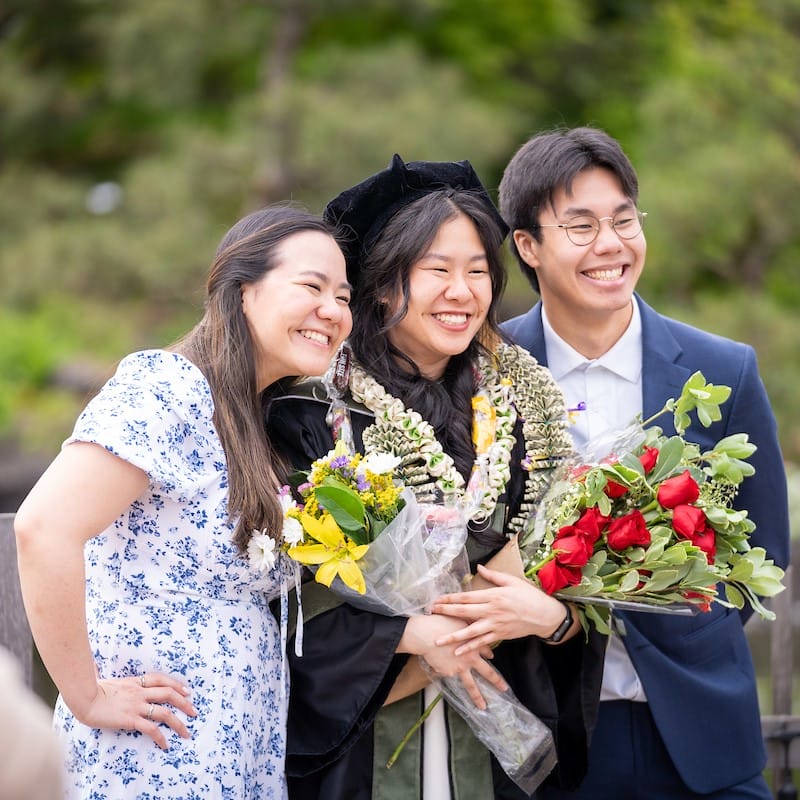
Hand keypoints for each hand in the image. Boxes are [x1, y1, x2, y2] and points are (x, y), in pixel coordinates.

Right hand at [75, 672, 197, 749]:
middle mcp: (140, 692)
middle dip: (184, 703)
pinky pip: (151, 728)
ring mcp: (136, 705)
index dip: (176, 684)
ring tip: (186, 732)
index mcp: (136, 682)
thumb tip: (124, 682)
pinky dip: (160, 737)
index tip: (186, 691)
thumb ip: (123, 684)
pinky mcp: (130, 719)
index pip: (161, 679)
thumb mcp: (113, 682)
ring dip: (178, 723)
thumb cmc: (93, 690)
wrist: (85, 698)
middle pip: (169, 693)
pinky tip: (165, 744)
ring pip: (164, 712)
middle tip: (194, 711)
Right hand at [400, 614, 507, 709]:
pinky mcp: (446, 673)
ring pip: (470, 685)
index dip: (489, 654)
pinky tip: (440, 662)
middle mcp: (469, 659)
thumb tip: (480, 637)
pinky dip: (446, 670)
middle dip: (497, 681)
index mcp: (474, 645)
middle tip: (504, 689)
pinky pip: (449, 673)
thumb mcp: (460, 622)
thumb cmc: (442, 623)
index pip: (487, 652)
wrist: (425, 635)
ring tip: (482, 706)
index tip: (492, 657)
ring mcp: (458, 668)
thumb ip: (472, 631)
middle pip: (487, 673)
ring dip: (477, 697)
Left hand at [430, 564, 570, 653]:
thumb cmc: (529, 596)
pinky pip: (482, 642)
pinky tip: (458, 652)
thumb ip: (494, 576)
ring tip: (438, 640)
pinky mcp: (500, 635)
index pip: (467, 597)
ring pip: (470, 631)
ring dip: (453, 636)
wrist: (545, 616)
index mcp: (493, 595)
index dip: (450, 599)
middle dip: (446, 613)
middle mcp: (492, 610)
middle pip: (464, 612)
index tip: (437, 600)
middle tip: (431, 614)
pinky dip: (470, 647)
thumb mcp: (512, 581)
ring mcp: (495, 625)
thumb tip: (479, 567)